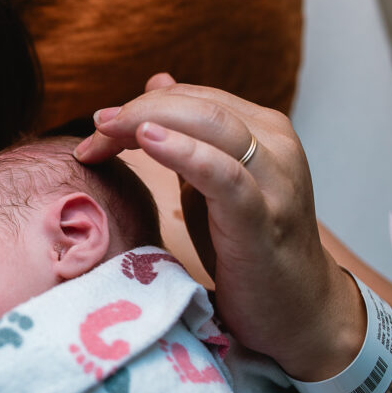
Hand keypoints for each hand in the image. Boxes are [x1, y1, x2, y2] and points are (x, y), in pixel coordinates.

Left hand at [74, 74, 362, 379]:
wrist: (298, 311)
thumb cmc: (248, 243)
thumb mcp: (212, 179)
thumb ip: (189, 133)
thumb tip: (157, 81)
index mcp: (262, 129)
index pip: (191, 96)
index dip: (139, 104)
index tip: (96, 127)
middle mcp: (276, 145)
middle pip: (197, 105)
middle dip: (136, 111)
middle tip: (93, 130)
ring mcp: (274, 182)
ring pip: (212, 126)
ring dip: (148, 122)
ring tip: (106, 129)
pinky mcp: (263, 220)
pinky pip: (224, 176)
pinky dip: (185, 153)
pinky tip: (148, 142)